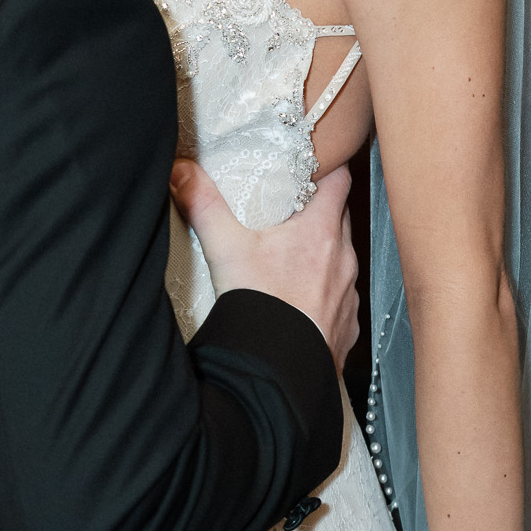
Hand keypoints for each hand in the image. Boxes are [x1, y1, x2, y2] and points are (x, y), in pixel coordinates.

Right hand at [170, 162, 359, 367]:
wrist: (278, 371)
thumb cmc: (261, 307)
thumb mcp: (225, 248)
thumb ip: (204, 204)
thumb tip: (181, 170)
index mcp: (320, 232)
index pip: (340, 181)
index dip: (331, 165)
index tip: (318, 160)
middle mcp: (343, 259)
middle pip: (341, 218)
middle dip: (323, 208)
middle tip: (296, 204)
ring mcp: (349, 294)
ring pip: (343, 258)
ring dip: (326, 252)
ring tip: (297, 255)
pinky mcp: (347, 325)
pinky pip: (343, 297)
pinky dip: (328, 291)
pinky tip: (305, 298)